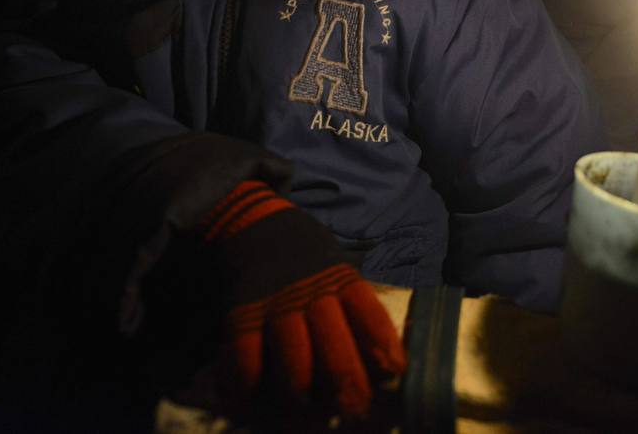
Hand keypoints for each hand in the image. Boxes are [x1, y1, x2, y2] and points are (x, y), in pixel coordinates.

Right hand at [201, 181, 406, 418]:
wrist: (255, 225)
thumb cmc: (309, 260)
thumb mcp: (340, 271)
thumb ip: (355, 308)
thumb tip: (387, 361)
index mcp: (342, 281)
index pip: (369, 313)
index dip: (383, 344)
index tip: (395, 370)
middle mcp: (312, 294)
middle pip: (335, 346)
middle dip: (349, 386)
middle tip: (356, 411)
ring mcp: (276, 305)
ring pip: (295, 361)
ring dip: (303, 393)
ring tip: (307, 408)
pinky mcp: (242, 315)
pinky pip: (246, 359)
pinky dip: (249, 384)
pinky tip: (252, 397)